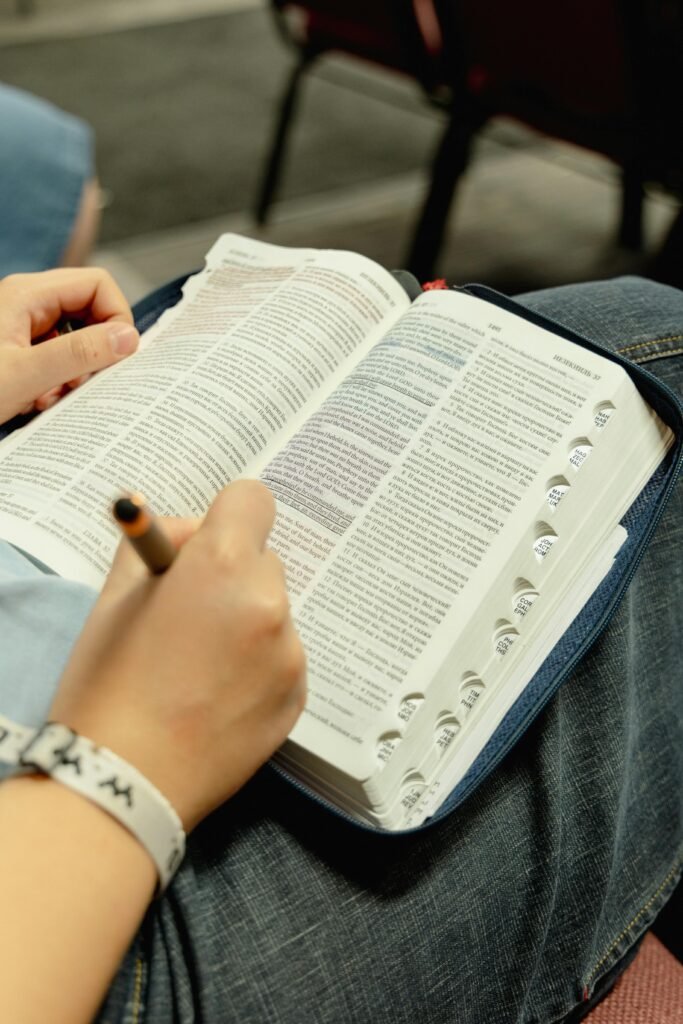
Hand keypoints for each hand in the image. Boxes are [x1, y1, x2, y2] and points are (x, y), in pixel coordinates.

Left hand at [0, 268, 138, 424]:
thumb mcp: (24, 375)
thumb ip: (79, 354)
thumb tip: (129, 338)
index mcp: (27, 294)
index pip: (97, 285)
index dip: (117, 318)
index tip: (118, 357)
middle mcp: (24, 303)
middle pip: (88, 311)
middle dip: (96, 349)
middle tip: (87, 382)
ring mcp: (17, 327)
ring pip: (72, 339)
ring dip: (74, 371)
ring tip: (54, 396)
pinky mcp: (14, 351)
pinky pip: (52, 358)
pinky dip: (55, 382)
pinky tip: (38, 402)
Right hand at [50, 481, 306, 830]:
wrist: (126, 783)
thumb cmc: (108, 687)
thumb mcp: (114, 597)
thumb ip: (156, 546)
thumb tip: (186, 532)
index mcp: (222, 565)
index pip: (252, 499)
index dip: (225, 516)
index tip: (204, 545)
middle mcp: (269, 602)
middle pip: (262, 560)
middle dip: (229, 575)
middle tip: (186, 616)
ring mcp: (290, 653)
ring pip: (273, 612)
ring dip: (246, 623)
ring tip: (198, 667)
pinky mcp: (298, 695)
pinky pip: (282, 657)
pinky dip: (258, 665)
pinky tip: (217, 697)